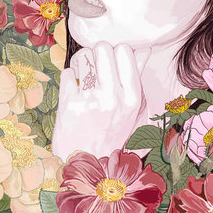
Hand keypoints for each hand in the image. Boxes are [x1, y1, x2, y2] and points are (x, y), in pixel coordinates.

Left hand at [52, 42, 146, 159]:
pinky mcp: (69, 105)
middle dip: (97, 53)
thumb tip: (144, 49)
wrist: (89, 164)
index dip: (116, 51)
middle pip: (103, 48)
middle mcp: (113, 98)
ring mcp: (90, 101)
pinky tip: (75, 90)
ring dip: (82, 63)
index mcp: (133, 98)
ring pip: (83, 57)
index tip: (112, 61)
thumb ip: (138, 77)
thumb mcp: (135, 110)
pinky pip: (68, 73)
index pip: (125, 51)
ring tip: (84, 76)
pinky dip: (70, 79)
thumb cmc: (113, 134)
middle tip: (96, 66)